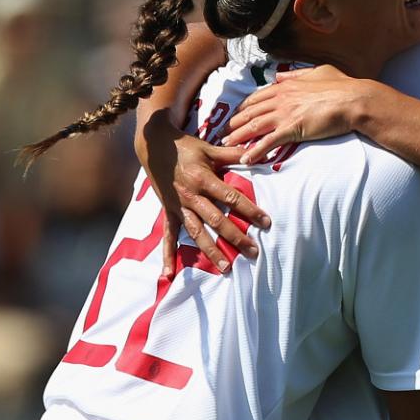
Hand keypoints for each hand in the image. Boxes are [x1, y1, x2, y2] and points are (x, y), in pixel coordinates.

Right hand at [139, 110, 269, 274]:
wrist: (153, 146)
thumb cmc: (185, 147)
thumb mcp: (210, 149)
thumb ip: (234, 154)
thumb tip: (259, 154)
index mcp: (203, 179)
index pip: (231, 198)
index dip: (249, 210)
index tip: (266, 222)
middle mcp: (190, 196)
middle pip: (216, 220)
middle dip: (235, 237)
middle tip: (253, 252)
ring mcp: (178, 206)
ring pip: (196, 233)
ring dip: (210, 251)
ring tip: (225, 268)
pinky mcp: (168, 212)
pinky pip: (168, 236)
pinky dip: (168, 255)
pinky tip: (169, 274)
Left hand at [223, 64, 372, 163]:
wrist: (353, 100)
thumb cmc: (341, 86)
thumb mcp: (318, 71)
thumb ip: (297, 73)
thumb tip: (281, 74)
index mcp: (286, 85)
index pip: (257, 98)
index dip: (243, 108)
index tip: (234, 115)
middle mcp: (281, 98)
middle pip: (250, 112)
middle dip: (234, 123)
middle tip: (222, 133)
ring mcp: (285, 113)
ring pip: (253, 126)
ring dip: (238, 137)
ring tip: (226, 146)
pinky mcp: (292, 129)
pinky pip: (268, 142)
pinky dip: (255, 151)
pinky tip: (246, 159)